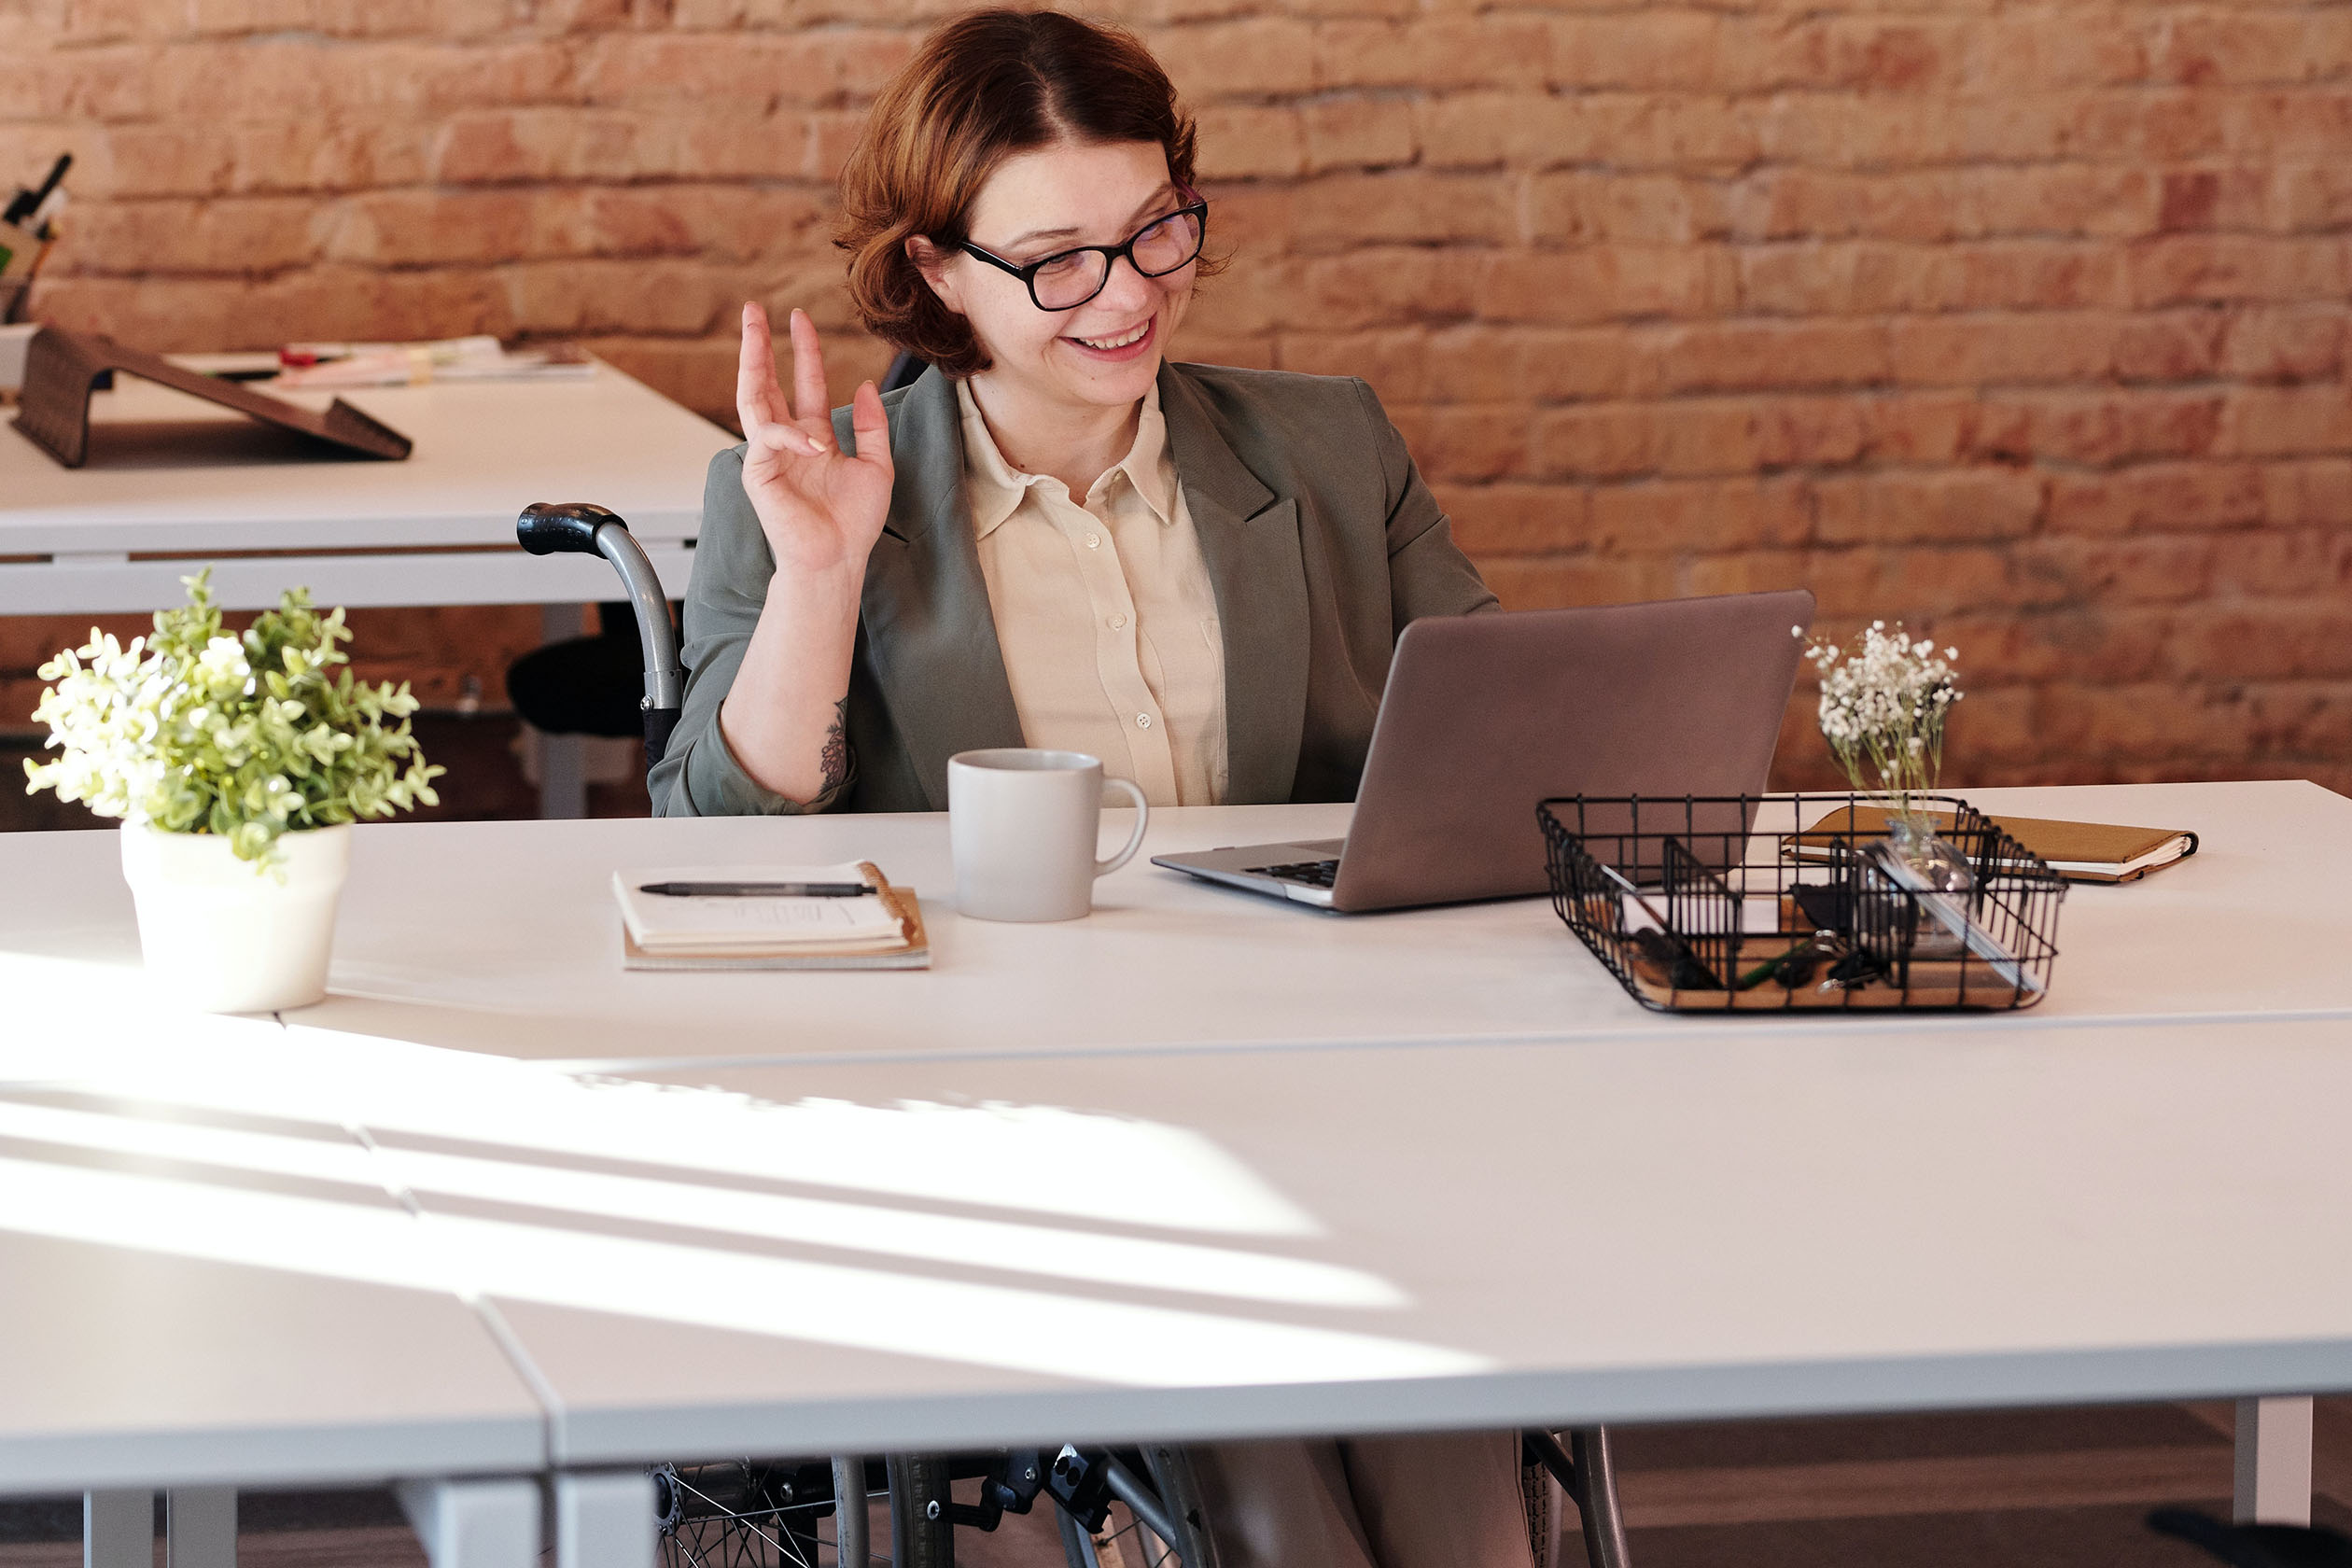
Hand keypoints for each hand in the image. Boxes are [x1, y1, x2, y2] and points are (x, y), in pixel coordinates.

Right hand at [735, 302, 893, 580]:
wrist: (838, 561)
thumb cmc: (854, 524)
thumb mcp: (876, 466)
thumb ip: (871, 426)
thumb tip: (865, 384)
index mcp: (812, 439)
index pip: (804, 385)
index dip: (803, 352)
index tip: (799, 319)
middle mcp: (786, 443)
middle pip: (765, 383)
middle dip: (758, 345)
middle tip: (754, 309)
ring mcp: (769, 456)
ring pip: (751, 399)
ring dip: (751, 361)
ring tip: (753, 328)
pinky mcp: (758, 474)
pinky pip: (768, 440)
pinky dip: (791, 436)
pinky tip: (815, 443)